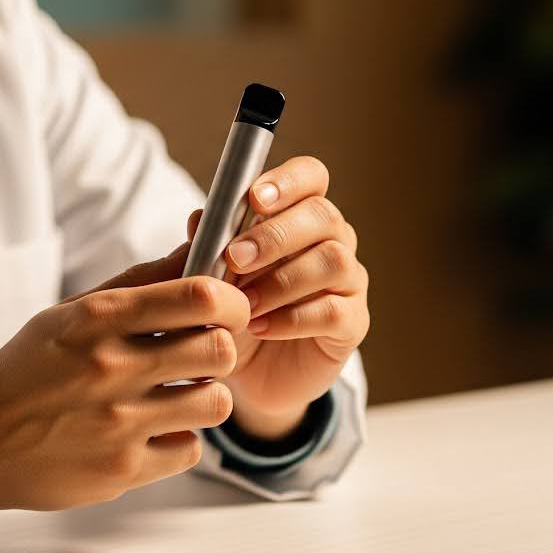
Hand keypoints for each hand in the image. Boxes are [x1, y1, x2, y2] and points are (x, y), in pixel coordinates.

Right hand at [0, 244, 247, 515]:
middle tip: (204, 353)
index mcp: (99, 319)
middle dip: (222, 347)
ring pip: (216, 402)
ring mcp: (118, 423)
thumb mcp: (74, 312)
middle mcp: (111, 368)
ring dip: (206, 396)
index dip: (229, 300)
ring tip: (179, 394)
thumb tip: (198, 249)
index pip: (199, 296)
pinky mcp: (121, 470)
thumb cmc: (28, 368)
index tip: (225, 308)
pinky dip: (178, 439)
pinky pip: (190, 448)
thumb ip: (141, 283)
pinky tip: (152, 430)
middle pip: (220, 349)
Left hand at [196, 155, 369, 440]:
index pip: (311, 177)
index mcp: (299, 215)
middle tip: (234, 258)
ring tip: (244, 304)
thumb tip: (200, 218)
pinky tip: (261, 327)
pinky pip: (333, 311)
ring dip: (282, 280)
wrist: (248, 375)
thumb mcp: (212, 279)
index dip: (288, 181)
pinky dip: (292, 318)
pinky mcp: (352, 323)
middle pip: (323, 216)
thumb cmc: (233, 313)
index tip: (254, 198)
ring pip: (333, 261)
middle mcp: (332, 240)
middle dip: (275, 234)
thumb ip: (207, 246)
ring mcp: (348, 281)